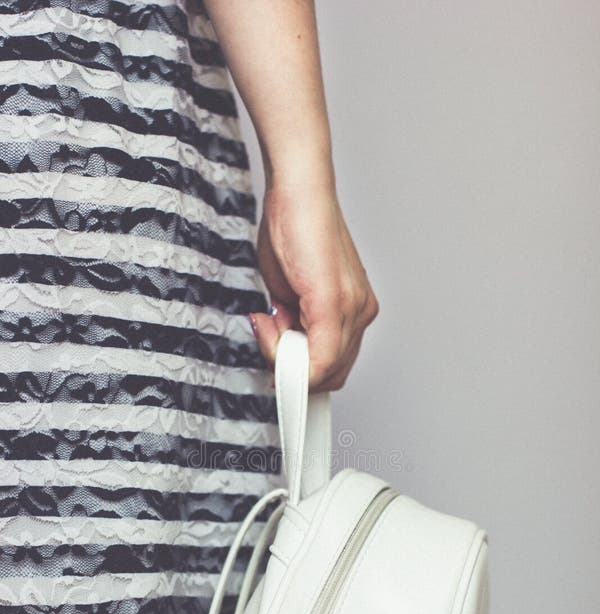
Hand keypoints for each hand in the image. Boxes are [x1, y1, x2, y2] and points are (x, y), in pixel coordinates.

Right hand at [249, 183, 378, 390]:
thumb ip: (292, 325)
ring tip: (268, 318)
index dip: (299, 372)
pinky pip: (319, 358)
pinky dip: (288, 355)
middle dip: (291, 367)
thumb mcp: (290, 293)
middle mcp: (361, 312)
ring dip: (284, 356)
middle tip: (267, 333)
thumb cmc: (292, 231)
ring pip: (322, 371)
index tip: (273, 355)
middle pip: (330, 375)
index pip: (333, 367)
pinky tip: (270, 325)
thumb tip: (284, 350)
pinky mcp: (336, 303)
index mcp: (354, 311)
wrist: (298, 190)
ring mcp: (353, 309)